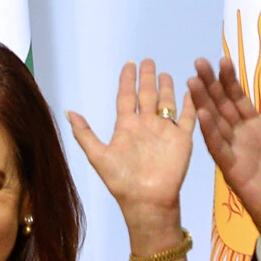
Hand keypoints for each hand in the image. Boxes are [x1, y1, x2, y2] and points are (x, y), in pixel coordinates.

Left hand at [67, 59, 194, 252]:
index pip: (126, 97)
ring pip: (167, 103)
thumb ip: (84, 134)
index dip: (127, 81)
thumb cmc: (122, 181)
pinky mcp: (182, 138)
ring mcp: (164, 131)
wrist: (147, 200)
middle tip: (148, 60)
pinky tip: (192, 89)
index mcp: (126, 127)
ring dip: (167, 88)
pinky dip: (190, 103)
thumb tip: (68, 111)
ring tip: (165, 73)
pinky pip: (188, 116)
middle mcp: (146, 125)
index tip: (129, 64)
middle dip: (147, 78)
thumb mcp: (98, 156)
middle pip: (147, 96)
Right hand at [187, 56, 260, 260]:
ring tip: (193, 81)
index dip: (230, 81)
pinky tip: (202, 114)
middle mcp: (243, 139)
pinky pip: (219, 148)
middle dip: (211, 85)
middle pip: (223, 106)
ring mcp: (236, 154)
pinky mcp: (233, 171)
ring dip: (204, 103)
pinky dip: (210, 131)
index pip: (240, 100)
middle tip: (198, 61)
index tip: (222, 60)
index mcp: (259, 131)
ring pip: (216, 123)